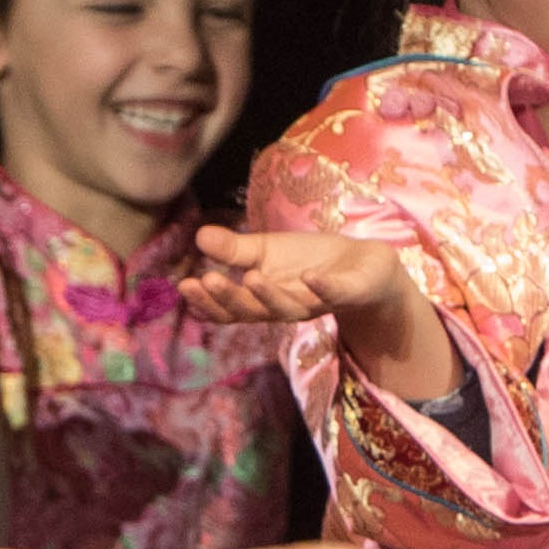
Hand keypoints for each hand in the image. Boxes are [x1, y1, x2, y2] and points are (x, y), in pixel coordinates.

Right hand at [182, 226, 416, 327]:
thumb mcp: (267, 251)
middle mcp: (285, 307)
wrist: (363, 265)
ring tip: (249, 276)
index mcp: (262, 299)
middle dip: (229, 299)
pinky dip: (322, 288)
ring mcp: (316, 303)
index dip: (207, 301)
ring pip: (288, 308)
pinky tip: (310, 276)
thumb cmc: (309, 262)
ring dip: (268, 295)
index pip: (229, 308)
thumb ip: (234, 249)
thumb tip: (199, 236)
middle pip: (252, 312)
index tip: (185, 285)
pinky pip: (334, 293)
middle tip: (207, 281)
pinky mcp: (347, 293)